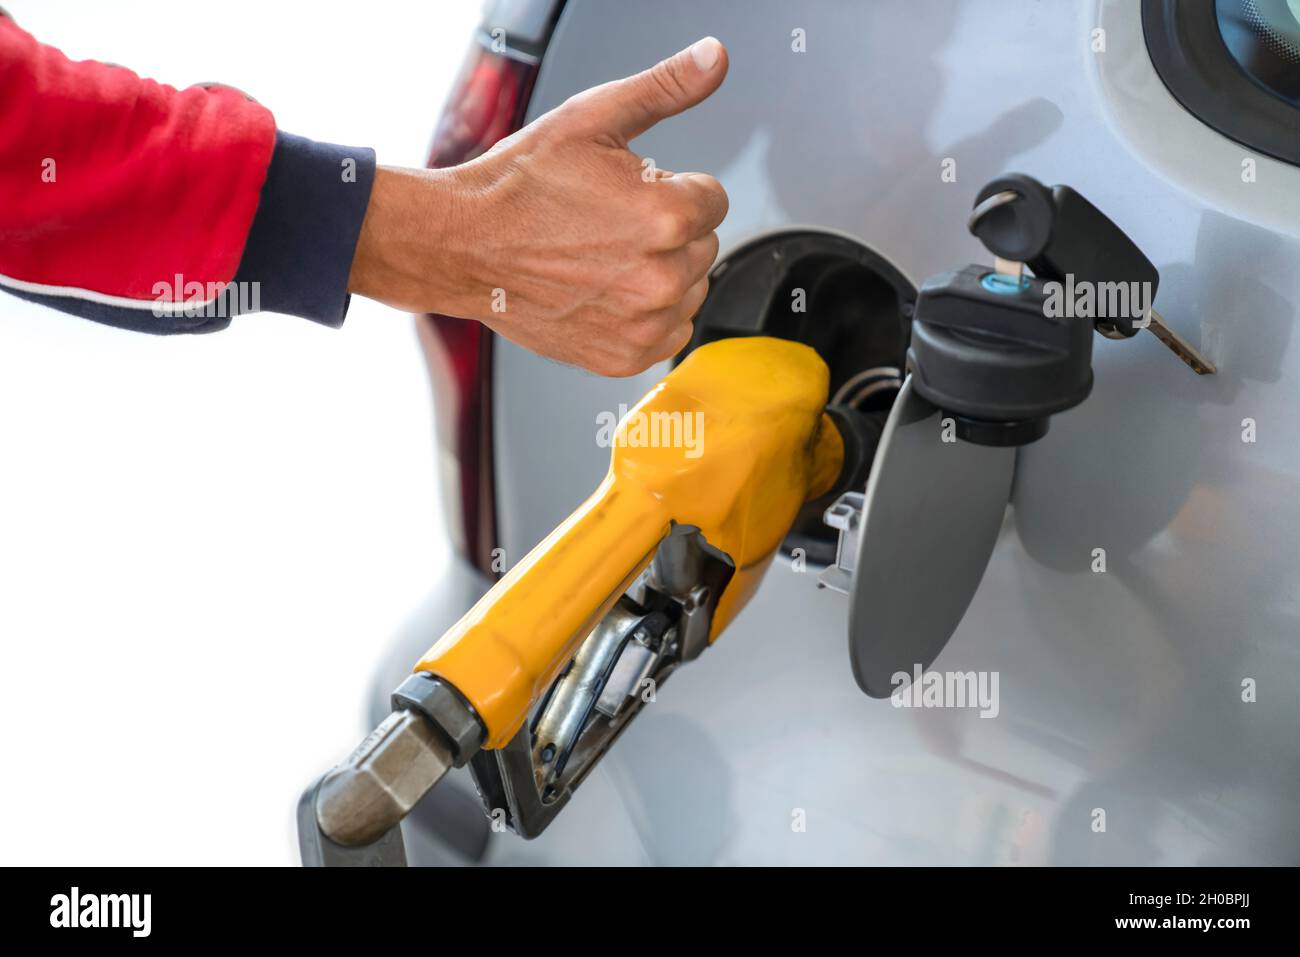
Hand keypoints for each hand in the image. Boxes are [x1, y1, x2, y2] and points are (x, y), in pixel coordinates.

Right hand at [347, 37, 729, 376]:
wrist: (463, 245)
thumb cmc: (519, 186)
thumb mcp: (592, 118)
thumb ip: (665, 88)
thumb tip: (714, 57)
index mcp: (667, 216)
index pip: (713, 199)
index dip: (672, 187)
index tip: (630, 192)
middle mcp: (662, 277)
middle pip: (703, 245)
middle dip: (668, 231)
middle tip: (607, 223)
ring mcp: (644, 323)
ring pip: (689, 290)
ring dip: (661, 274)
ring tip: (603, 257)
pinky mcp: (625, 357)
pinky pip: (669, 333)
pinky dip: (646, 316)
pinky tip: (605, 291)